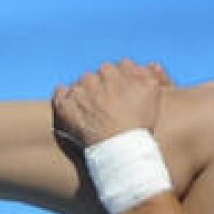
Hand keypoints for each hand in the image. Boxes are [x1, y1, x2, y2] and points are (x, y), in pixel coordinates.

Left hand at [51, 60, 172, 148]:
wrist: (120, 149)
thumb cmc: (138, 124)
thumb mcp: (153, 93)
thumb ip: (149, 74)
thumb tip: (149, 63)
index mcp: (116, 71)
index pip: (115, 69)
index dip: (117, 83)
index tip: (119, 96)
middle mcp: (95, 77)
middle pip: (96, 76)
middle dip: (99, 88)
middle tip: (106, 107)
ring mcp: (79, 90)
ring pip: (79, 85)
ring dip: (83, 94)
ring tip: (91, 113)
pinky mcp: (65, 105)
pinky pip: (60, 93)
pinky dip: (65, 99)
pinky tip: (72, 109)